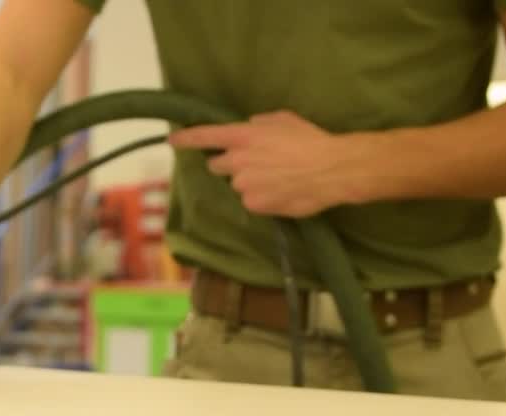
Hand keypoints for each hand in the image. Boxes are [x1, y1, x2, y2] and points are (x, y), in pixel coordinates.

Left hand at [168, 111, 375, 216]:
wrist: (331, 169)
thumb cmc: (310, 140)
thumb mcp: (283, 120)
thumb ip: (259, 124)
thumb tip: (250, 127)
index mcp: (243, 136)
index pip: (205, 136)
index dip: (187, 139)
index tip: (173, 142)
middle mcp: (237, 161)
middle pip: (217, 166)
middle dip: (228, 165)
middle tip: (253, 164)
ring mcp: (244, 185)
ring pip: (237, 185)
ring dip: (249, 182)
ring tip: (277, 178)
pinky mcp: (254, 205)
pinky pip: (252, 201)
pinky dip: (262, 198)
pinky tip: (282, 191)